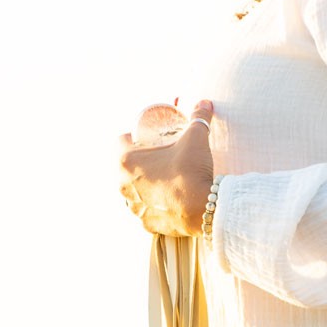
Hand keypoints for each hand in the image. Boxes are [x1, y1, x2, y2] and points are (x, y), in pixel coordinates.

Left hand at [117, 100, 215, 236]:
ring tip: (164, 178)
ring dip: (144, 184)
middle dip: (140, 160)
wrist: (202, 208)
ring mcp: (133, 206)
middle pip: (126, 166)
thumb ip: (199, 118)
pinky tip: (167, 200)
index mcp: (126, 161)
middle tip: (160, 156)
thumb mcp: (195, 139)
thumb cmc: (191, 171)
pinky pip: (146, 210)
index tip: (149, 137)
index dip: (134, 136)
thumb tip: (205, 103)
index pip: (121, 141)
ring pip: (133, 190)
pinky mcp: (146, 223)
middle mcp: (123, 185)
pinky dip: (154, 205)